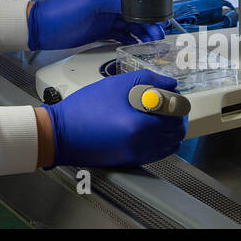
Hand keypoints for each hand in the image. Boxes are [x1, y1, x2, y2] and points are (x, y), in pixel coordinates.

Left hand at [28, 0, 164, 49]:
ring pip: (129, 27)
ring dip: (141, 34)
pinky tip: (137, 46)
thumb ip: (113, 2)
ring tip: (152, 44)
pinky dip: (130, 40)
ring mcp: (104, 20)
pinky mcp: (99, 32)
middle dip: (148, 26)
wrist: (43, 28)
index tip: (158, 22)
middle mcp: (107, 6)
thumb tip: (133, 4)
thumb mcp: (90, 3)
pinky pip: (120, 35)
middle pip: (134, 16)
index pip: (133, 2)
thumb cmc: (62, 12)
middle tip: (158, 37)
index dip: (147, 13)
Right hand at [41, 69, 185, 167]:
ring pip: (170, 145)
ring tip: (159, 115)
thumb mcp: (116, 84)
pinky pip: (159, 153)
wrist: (61, 133)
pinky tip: (150, 128)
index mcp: (139, 126)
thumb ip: (149, 80)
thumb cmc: (83, 109)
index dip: (178, 102)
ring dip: (171, 129)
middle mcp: (141, 145)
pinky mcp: (132, 161)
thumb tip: (170, 84)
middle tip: (167, 103)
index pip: (176, 115)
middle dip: (176, 115)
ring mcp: (137, 156)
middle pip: (177, 132)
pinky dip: (161, 141)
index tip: (172, 95)